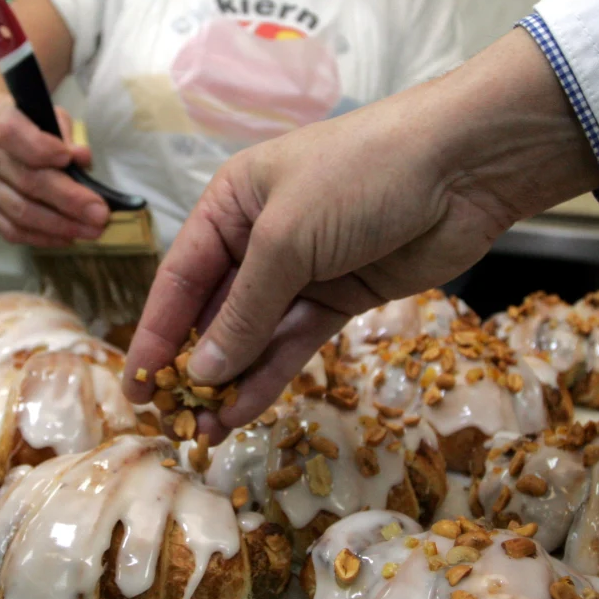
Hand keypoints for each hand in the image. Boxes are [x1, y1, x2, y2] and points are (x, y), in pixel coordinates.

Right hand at [0, 95, 109, 246]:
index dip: (42, 148)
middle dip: (69, 200)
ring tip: (92, 230)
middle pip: (27, 181)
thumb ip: (66, 137)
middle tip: (100, 214)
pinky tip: (69, 237)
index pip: (12, 133)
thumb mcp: (50, 119)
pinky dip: (44, 238)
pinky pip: (13, 231)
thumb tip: (82, 158)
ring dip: (61, 225)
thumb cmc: (30, 127)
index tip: (70, 159)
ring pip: (21, 212)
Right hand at [122, 30, 598, 436]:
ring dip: (232, 381)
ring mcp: (304, 271)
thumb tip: (203, 372)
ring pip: (256, 335)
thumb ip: (244, 311)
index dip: (155, 333)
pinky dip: (272, 375)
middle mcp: (260, 238)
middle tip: (174, 420)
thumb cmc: (359, 178)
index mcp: (232, 204)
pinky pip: (296, 342)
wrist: (462, 167)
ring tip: (207, 431)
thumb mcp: (286, 239)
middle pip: (215, 311)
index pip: (180, 277)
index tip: (136, 385)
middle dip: (196, 365)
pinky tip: (246, 410)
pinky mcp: (342, 297)